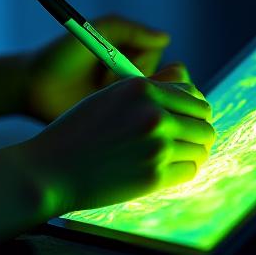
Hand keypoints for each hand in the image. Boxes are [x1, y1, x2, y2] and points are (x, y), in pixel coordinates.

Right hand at [20, 73, 215, 214]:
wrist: (51, 169)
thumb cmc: (80, 129)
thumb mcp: (112, 95)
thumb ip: (151, 87)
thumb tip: (187, 78)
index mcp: (142, 88)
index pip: (193, 95)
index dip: (194, 107)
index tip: (188, 118)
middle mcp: (153, 114)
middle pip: (204, 122)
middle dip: (199, 130)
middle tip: (188, 139)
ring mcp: (156, 146)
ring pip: (201, 148)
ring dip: (194, 152)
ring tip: (177, 155)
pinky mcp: (154, 177)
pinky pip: (190, 171)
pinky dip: (183, 170)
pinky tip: (167, 168)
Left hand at [23, 14, 173, 123]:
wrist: (33, 85)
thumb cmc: (62, 54)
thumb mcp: (96, 32)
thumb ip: (131, 29)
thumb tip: (166, 38)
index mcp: (130, 54)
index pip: (159, 57)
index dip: (142, 60)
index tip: (113, 58)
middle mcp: (131, 80)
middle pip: (159, 82)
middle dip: (132, 78)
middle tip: (101, 76)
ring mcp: (123, 104)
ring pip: (147, 102)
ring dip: (123, 95)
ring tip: (96, 90)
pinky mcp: (114, 125)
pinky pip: (133, 123)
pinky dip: (119, 114)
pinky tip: (96, 108)